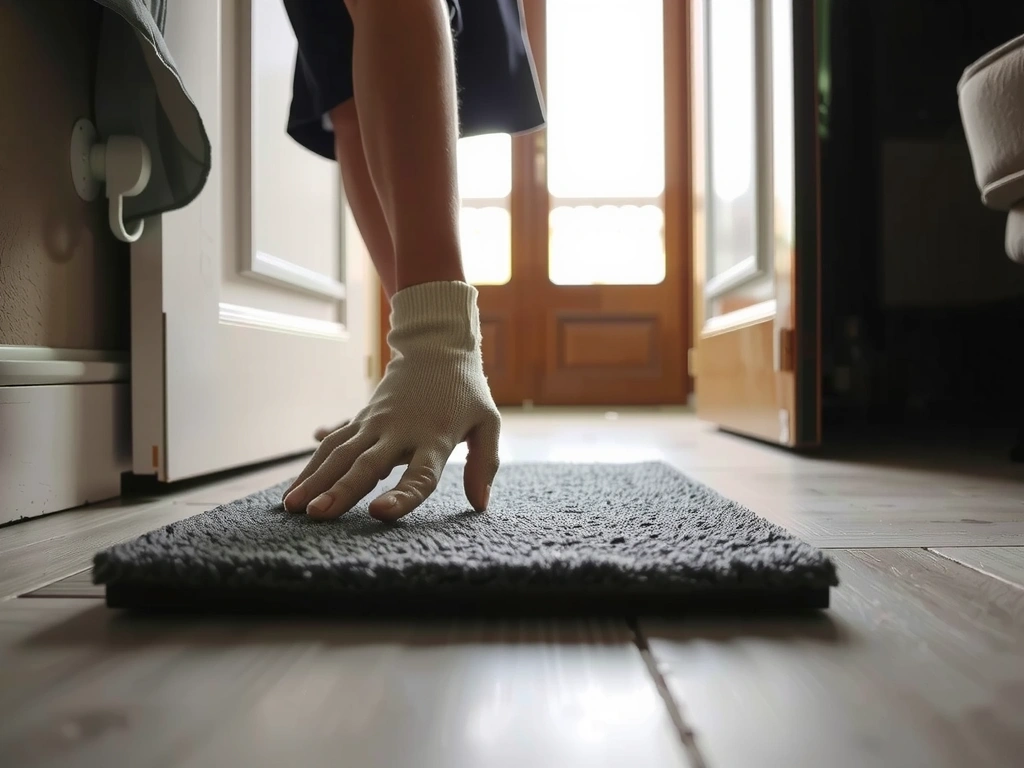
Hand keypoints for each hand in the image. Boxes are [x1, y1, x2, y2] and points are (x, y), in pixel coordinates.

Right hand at [282, 281, 500, 521]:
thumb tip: (479, 504)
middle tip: (317, 515)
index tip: (378, 513)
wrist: (436, 346)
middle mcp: (400, 431)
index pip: (420, 474)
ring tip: (292, 507)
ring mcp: (375, 422)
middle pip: (367, 464)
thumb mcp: (487, 422)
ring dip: (315, 480)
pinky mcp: (361, 418)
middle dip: (341, 490)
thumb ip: (485, 463)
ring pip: (340, 453)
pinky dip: (312, 466)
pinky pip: (332, 444)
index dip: (401, 495)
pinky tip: (294, 490)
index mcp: (435, 437)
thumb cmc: (466, 391)